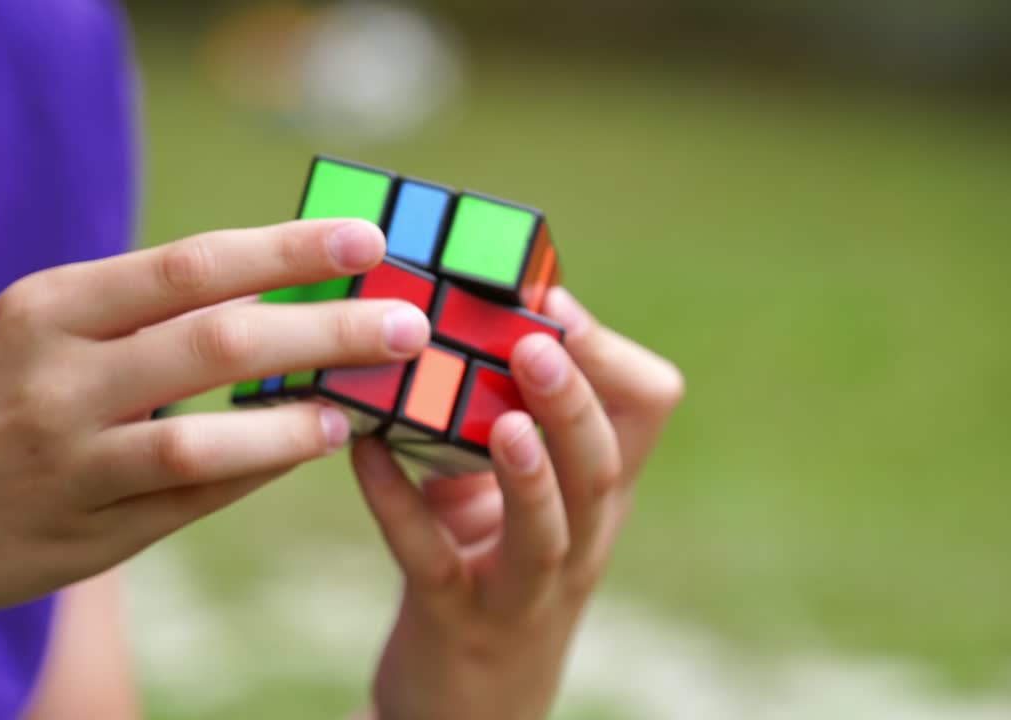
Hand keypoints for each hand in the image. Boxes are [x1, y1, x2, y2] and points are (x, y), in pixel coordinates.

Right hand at [0, 219, 430, 614]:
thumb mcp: (45, 326)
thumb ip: (148, 314)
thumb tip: (278, 297)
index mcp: (55, 306)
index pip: (194, 264)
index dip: (290, 251)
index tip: (367, 240)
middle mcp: (60, 380)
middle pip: (220, 342)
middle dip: (329, 331)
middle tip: (410, 326)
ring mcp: (71, 464)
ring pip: (206, 439)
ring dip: (296, 425)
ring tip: (353, 410)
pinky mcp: (85, 533)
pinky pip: (191, 500)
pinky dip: (254, 471)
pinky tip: (299, 451)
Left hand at [353, 287, 683, 719]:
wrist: (471, 707)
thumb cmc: (494, 573)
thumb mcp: (517, 496)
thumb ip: (498, 417)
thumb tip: (455, 313)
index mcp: (597, 493)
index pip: (644, 413)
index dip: (608, 356)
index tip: (555, 302)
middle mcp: (577, 540)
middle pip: (600, 471)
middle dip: (574, 405)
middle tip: (540, 344)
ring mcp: (520, 589)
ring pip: (546, 534)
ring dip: (529, 475)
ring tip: (507, 422)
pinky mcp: (455, 620)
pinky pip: (432, 561)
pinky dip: (399, 504)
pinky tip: (366, 453)